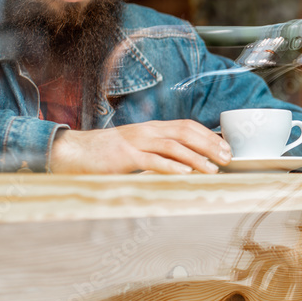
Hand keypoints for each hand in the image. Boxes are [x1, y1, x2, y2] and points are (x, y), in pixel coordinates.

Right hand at [48, 120, 232, 174]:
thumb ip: (159, 152)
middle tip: (227, 158)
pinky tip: (185, 175)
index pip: (188, 126)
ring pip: (173, 146)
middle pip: (186, 132)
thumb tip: (185, 163)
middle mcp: (147, 131)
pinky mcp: (124, 156)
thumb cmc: (107, 154)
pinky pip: (152, 160)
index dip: (209, 136)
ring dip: (196, 159)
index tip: (226, 148)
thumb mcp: (137, 148)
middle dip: (210, 145)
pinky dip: (171, 167)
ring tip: (212, 170)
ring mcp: (136, 142)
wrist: (73, 152)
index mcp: (152, 128)